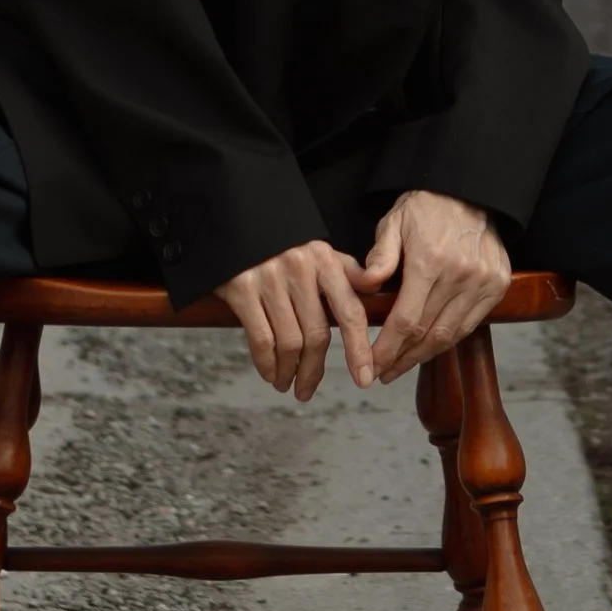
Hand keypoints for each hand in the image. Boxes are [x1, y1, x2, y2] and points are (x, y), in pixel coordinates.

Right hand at [217, 238, 377, 399]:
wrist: (237, 220)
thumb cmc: (282, 243)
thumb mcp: (318, 249)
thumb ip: (346, 273)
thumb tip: (374, 291)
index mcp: (325, 260)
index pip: (350, 312)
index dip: (359, 350)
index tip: (364, 378)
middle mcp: (300, 268)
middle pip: (316, 335)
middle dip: (314, 371)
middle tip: (308, 391)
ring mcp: (269, 278)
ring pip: (289, 342)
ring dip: (289, 371)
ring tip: (287, 383)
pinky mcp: (241, 288)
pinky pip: (260, 338)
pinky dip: (266, 363)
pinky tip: (269, 373)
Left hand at [360, 192, 509, 383]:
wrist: (468, 191)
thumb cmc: (425, 208)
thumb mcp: (393, 222)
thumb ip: (379, 257)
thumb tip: (364, 287)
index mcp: (430, 260)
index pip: (406, 319)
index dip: (387, 347)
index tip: (372, 363)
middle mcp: (460, 274)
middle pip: (428, 333)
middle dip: (402, 358)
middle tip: (383, 373)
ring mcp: (483, 282)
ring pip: (450, 334)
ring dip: (424, 356)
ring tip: (402, 366)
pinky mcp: (497, 285)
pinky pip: (470, 324)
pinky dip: (448, 340)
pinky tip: (428, 348)